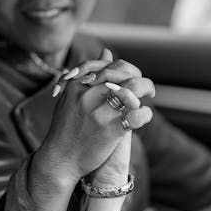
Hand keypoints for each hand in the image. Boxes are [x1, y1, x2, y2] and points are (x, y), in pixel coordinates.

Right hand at [33, 51, 153, 189]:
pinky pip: (137, 115)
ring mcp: (98, 113)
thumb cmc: (67, 128)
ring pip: (133, 91)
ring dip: (146, 91)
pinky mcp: (109, 131)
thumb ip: (89, 74)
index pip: (110, 65)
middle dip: (141, 78)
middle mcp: (87, 96)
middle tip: (148, 88)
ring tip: (150, 97)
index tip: (134, 77)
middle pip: (123, 75)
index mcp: (77, 85)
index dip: (127, 68)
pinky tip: (144, 116)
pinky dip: (146, 114)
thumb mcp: (72, 96)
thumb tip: (106, 51)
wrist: (60, 159)